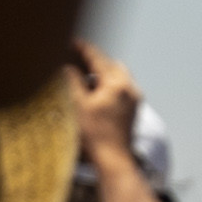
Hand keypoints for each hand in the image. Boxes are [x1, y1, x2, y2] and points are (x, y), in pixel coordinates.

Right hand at [71, 38, 143, 156]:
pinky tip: (93, 95)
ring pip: (117, 77)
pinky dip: (107, 86)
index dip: (83, 49)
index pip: (98, 58)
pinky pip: (120, 89)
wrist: (113, 160)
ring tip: (82, 78)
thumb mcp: (78, 105)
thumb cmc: (95, 135)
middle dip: (94, 61)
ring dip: (101, 75)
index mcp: (117, 83)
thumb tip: (68, 67)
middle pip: (111, 65)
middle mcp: (130, 87)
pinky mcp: (132, 110)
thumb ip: (73, 82)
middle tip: (76, 59)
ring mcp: (134, 99)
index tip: (72, 42)